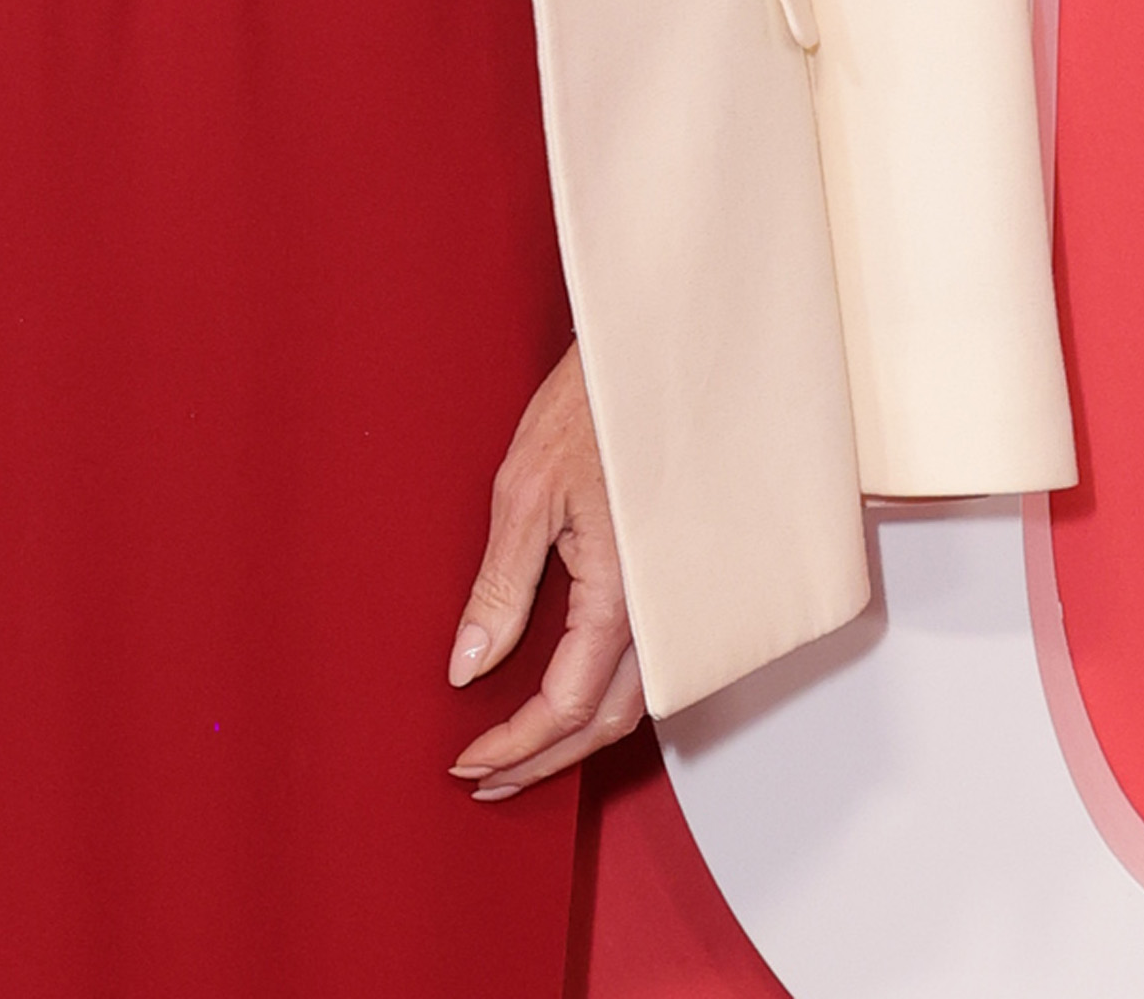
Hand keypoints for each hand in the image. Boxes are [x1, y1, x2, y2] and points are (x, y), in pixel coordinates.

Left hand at [447, 345, 644, 799]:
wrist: (653, 363)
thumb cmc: (592, 409)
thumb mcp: (524, 491)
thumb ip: (500, 588)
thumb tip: (468, 665)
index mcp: (620, 592)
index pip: (565, 703)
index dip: (514, 744)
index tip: (468, 761)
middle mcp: (660, 610)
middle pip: (606, 722)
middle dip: (543, 761)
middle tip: (485, 779)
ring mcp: (675, 601)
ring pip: (633, 702)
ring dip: (576, 739)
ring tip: (517, 754)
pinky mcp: (675, 586)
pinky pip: (647, 668)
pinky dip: (604, 701)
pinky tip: (567, 700)